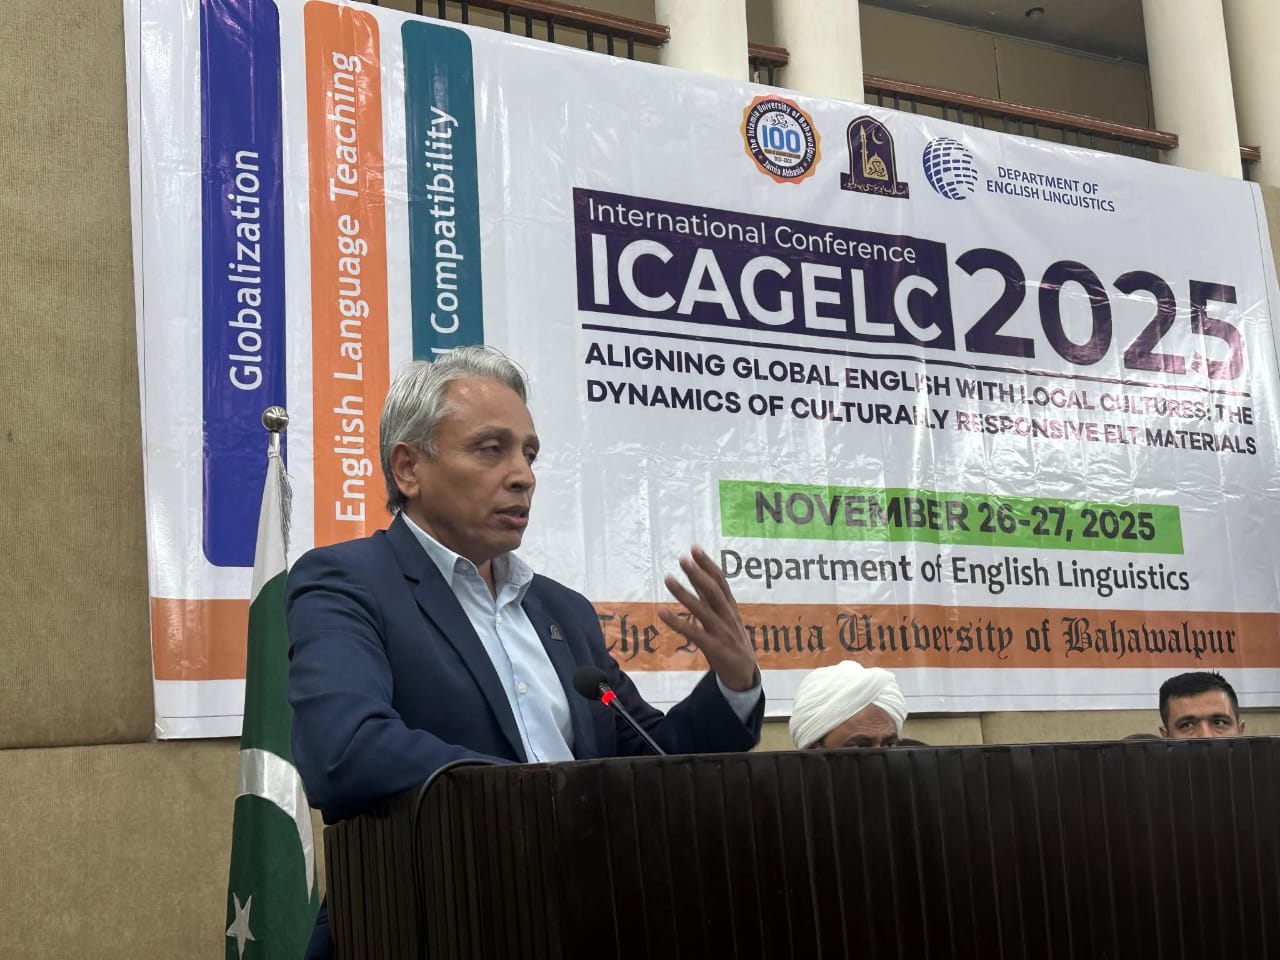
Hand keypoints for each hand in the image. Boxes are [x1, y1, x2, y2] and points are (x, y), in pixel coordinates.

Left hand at [658, 545, 757, 691]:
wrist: (745, 675)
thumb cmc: (732, 642)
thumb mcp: (726, 618)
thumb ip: (712, 600)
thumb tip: (699, 577)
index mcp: (730, 608)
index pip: (720, 581)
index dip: (708, 564)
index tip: (694, 548)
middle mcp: (727, 616)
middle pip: (713, 591)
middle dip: (698, 573)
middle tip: (683, 558)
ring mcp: (721, 632)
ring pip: (702, 609)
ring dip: (684, 593)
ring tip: (668, 579)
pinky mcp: (714, 648)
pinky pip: (694, 633)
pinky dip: (678, 622)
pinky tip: (662, 612)